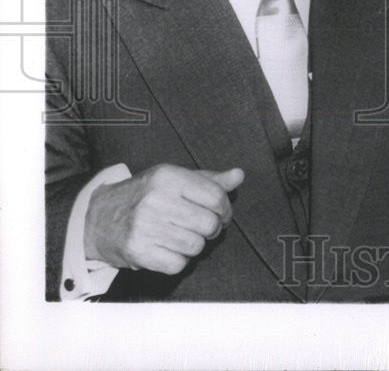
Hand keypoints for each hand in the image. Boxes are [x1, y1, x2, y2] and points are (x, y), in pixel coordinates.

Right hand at [83, 164, 243, 274]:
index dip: (225, 209)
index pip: (215, 197)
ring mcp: (145, 227)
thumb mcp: (174, 179)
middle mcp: (155, 200)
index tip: (221, 214)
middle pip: (209, 224)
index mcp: (167, 177)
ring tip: (183, 236)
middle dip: (213, 229)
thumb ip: (209, 180)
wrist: (98, 217)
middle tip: (203, 227)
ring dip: (196, 245)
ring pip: (196, 246)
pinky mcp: (138, 251)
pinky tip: (169, 249)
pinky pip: (178, 264)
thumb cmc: (145, 196)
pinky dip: (179, 260)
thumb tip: (238, 176)